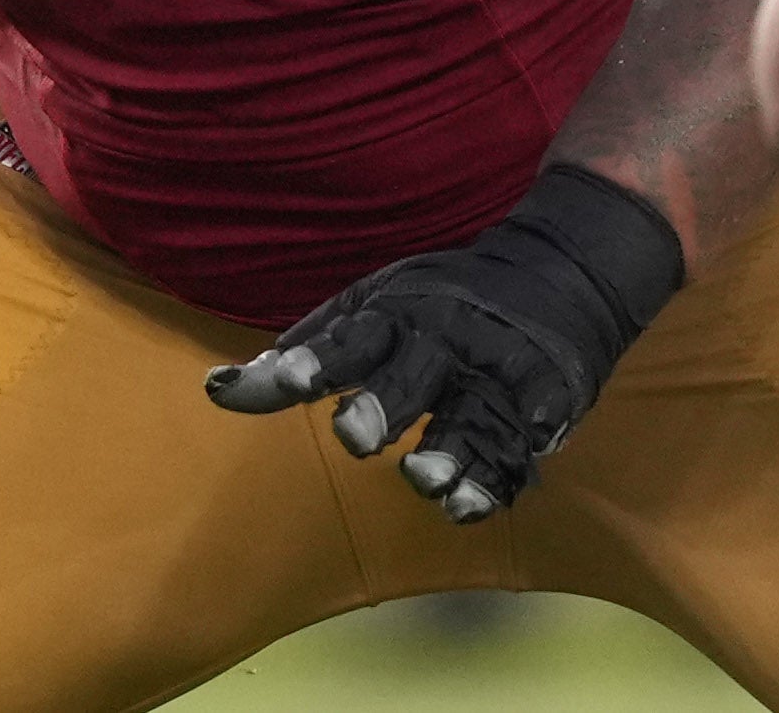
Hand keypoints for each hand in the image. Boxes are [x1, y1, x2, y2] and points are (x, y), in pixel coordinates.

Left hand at [203, 165, 682, 520]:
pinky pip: (515, 454)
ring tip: (424, 478)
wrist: (561, 274)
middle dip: (382, 406)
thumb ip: (305, 351)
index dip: (313, 361)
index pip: (349, 338)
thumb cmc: (439, 300)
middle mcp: (445, 343)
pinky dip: (493, 480)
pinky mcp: (542, 409)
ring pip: (468, 424)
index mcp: (397, 313)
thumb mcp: (372, 302)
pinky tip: (470, 503)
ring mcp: (496, 378)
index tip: (283, 381)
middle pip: (410, 378)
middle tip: (355, 435)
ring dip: (447, 455)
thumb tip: (218, 389)